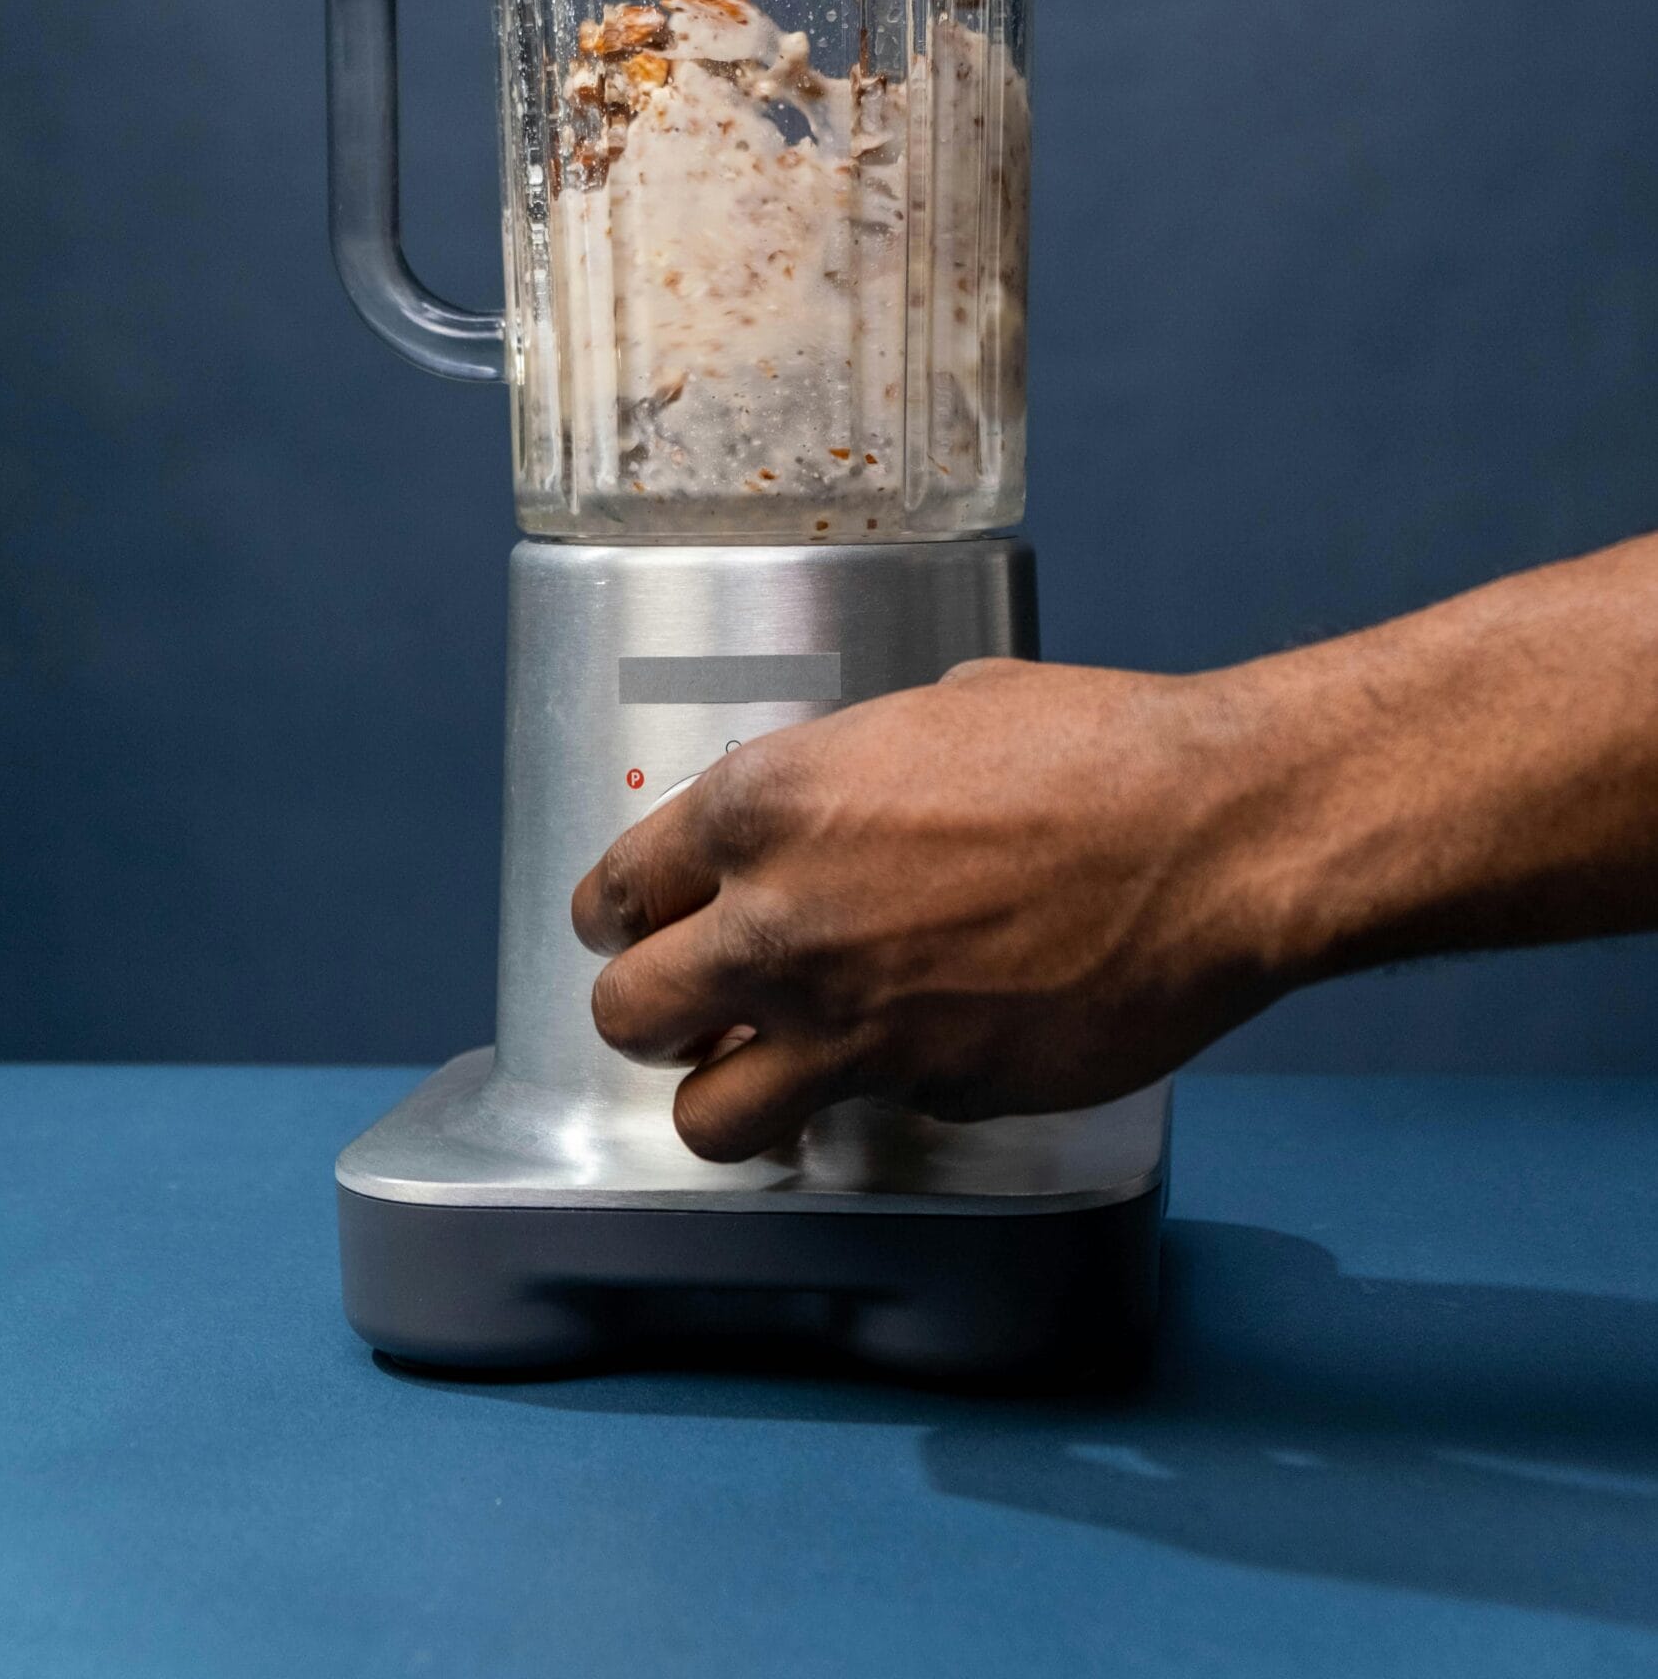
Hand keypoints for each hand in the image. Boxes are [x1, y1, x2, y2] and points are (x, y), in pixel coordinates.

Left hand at [570, 657, 1285, 1162]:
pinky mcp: (926, 1095)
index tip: (630, 924)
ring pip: (706, 1115)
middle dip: (646, 1009)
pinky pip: (851, 1117)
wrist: (1211, 841)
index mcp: (766, 805)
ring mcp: (850, 1027)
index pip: (620, 887)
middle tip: (687, 1000)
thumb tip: (820, 820)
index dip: (621, 912)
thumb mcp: (933, 714)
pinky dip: (865, 1097)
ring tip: (760, 1066)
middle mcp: (781, 926)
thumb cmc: (1095, 750)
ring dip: (722, 1091)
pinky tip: (913, 1047)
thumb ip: (839, 781)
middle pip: (626, 1013)